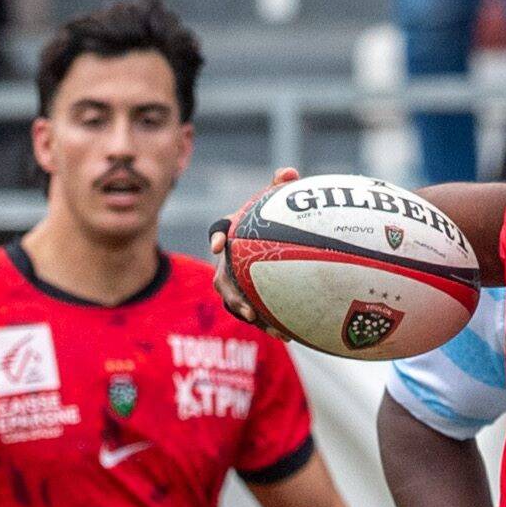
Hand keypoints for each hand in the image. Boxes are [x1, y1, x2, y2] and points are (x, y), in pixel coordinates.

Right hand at [209, 168, 298, 327]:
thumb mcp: (277, 203)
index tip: (219, 244)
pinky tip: (288, 334)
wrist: (276, 244)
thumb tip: (289, 172)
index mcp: (232, 233)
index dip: (217, 236)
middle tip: (246, 307)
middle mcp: (228, 261)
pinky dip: (267, 323)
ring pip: (235, 302)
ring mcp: (236, 282)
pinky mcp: (248, 299)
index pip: (219, 230)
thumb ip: (280, 187)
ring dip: (250, 317)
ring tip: (271, 329)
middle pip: (221, 280)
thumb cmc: (273, 219)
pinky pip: (252, 314)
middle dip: (232, 295)